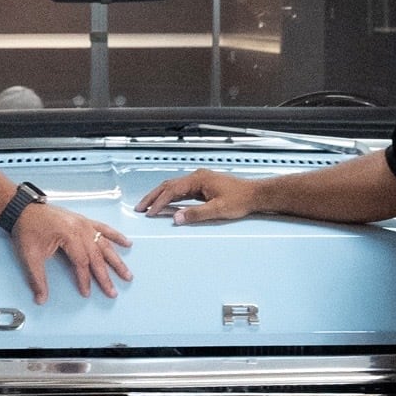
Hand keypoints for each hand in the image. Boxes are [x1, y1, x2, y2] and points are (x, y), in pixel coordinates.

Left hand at [12, 204, 131, 303]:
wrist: (23, 209)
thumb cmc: (27, 229)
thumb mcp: (30, 256)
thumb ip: (38, 279)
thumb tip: (41, 298)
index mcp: (69, 236)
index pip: (81, 263)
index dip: (85, 280)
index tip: (86, 292)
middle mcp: (80, 229)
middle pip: (97, 256)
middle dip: (105, 276)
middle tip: (113, 292)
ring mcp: (84, 224)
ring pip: (104, 244)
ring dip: (116, 260)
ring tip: (126, 274)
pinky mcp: (83, 221)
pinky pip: (103, 229)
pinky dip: (116, 236)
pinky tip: (126, 243)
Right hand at [135, 169, 258, 223]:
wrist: (255, 195)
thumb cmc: (240, 199)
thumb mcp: (217, 209)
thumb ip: (196, 214)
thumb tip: (178, 218)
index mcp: (198, 179)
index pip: (172, 190)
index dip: (159, 202)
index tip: (150, 212)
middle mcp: (197, 177)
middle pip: (168, 186)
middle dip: (153, 197)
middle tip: (140, 207)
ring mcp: (199, 181)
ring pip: (173, 187)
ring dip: (160, 197)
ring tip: (149, 206)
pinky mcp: (203, 187)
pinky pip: (181, 191)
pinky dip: (171, 197)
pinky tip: (166, 205)